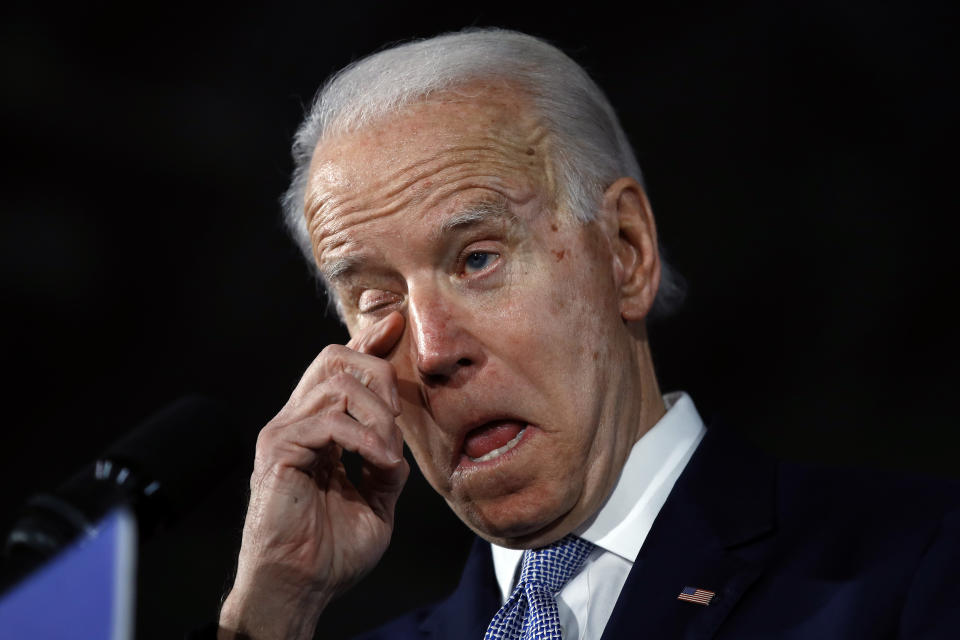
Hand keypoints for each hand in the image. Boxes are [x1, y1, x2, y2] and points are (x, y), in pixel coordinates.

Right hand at [218, 312, 408, 639]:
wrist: (301, 587)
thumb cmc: (330, 552)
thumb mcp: (375, 500)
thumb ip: (384, 463)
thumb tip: (398, 441)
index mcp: (318, 430)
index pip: (340, 369)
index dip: (368, 342)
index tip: (395, 324)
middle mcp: (297, 422)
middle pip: (335, 357)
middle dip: (378, 374)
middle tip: (396, 418)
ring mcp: (284, 432)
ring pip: (338, 383)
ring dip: (378, 415)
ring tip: (387, 455)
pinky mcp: (279, 449)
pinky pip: (330, 420)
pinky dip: (364, 438)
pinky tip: (378, 463)